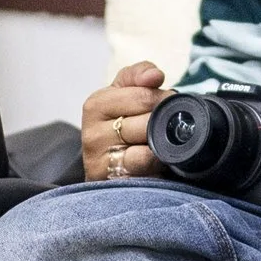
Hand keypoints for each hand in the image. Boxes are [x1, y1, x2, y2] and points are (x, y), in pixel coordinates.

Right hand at [83, 61, 165, 183]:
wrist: (106, 165)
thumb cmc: (119, 123)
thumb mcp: (124, 92)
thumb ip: (139, 75)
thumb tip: (154, 75)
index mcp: (96, 105)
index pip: (144, 96)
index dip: (164, 100)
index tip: (167, 105)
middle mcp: (93, 134)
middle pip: (148, 124)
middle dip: (164, 126)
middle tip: (165, 128)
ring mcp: (100, 163)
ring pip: (147, 153)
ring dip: (161, 150)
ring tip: (159, 147)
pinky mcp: (112, 185)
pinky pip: (145, 176)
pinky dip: (156, 170)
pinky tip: (155, 165)